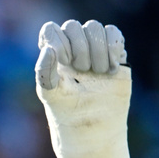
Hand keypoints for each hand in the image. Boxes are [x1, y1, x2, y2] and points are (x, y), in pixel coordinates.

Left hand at [35, 19, 131, 157]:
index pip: (50, 30)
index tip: (64, 61)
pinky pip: (114, 34)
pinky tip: (111, 68)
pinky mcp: (114, 55)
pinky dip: (114, 46)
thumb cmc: (67, 114)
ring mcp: (93, 51)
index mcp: (52, 57)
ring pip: (95, 27)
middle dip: (80, 46)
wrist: (95, 130)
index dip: (58, 39)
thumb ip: (44, 72)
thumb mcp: (50, 94)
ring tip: (97, 72)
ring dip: (97, 48)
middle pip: (74, 26)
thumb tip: (47, 48)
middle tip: (83, 71)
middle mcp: (72, 50)